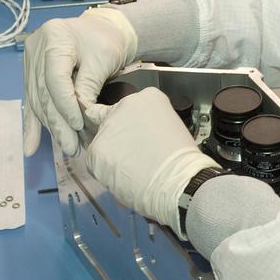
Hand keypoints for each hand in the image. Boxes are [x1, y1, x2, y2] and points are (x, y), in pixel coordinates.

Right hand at [22, 6, 138, 156]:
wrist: (101, 31)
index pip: (55, 77)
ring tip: (68, 147)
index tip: (78, 124)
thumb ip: (89, 83)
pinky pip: (32, 103)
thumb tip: (79, 114)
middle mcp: (36, 49)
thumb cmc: (106, 41)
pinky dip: (33, 125)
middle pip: (44, 92)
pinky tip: (30, 147)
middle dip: (58, 123)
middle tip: (72, 147)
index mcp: (54, 36)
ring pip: (38, 101)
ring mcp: (31, 63)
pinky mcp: (31, 76)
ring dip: (52, 127)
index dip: (65, 103)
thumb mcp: (104, 58)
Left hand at [84, 87, 219, 236]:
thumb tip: (136, 142)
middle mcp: (124, 105)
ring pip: (104, 143)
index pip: (130, 108)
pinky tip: (124, 179)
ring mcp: (108, 127)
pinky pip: (96, 162)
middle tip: (136, 158)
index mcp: (148, 98)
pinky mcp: (96, 149)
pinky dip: (106, 172)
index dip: (131, 126)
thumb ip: (148, 128)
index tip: (137, 138)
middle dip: (120, 140)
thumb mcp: (170, 130)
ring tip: (132, 173)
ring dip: (112, 157)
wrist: (179, 182)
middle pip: (113, 122)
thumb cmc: (183, 161)